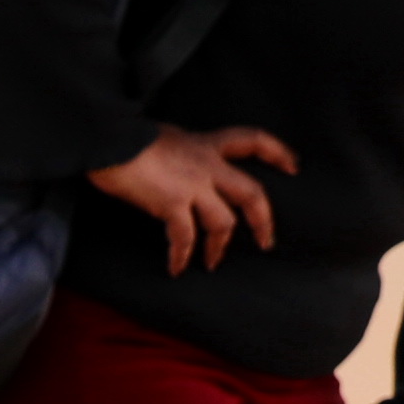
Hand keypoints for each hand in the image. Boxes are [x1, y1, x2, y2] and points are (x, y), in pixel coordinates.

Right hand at [87, 123, 294, 274]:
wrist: (109, 137)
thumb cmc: (125, 135)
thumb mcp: (164, 137)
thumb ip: (178, 152)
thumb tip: (171, 168)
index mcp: (207, 144)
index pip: (254, 141)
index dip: (278, 153)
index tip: (293, 166)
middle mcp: (208, 165)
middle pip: (251, 193)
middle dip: (263, 219)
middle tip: (266, 241)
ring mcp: (193, 185)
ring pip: (223, 221)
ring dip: (219, 246)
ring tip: (211, 263)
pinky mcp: (172, 203)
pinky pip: (185, 236)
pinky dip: (182, 255)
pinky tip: (176, 268)